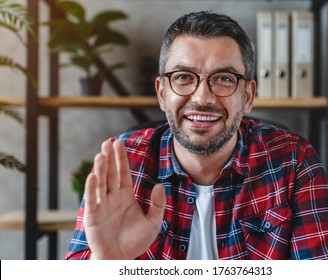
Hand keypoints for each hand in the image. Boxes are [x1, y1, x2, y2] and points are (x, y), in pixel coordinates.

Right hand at [84, 139, 165, 259]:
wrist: (122, 258)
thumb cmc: (136, 241)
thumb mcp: (153, 222)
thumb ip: (158, 204)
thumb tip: (159, 185)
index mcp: (126, 196)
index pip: (123, 173)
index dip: (121, 158)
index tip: (119, 143)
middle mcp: (113, 197)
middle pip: (110, 173)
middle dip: (109, 157)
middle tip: (108, 141)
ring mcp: (102, 205)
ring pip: (101, 182)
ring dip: (100, 169)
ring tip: (102, 154)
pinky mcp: (93, 216)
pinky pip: (92, 199)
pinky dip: (92, 187)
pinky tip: (93, 175)